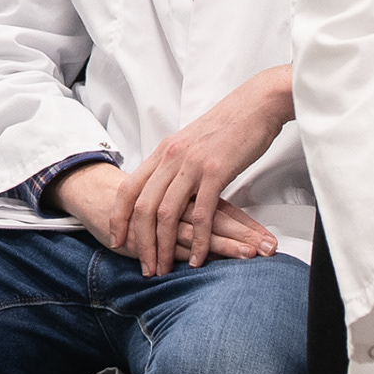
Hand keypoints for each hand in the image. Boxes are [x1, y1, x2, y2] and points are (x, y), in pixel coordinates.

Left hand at [110, 68, 294, 270]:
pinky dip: (196, 241)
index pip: (128, 189)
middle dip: (140, 243)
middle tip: (145, 268)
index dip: (119, 217)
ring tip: (164, 269)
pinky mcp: (216, 172)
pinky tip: (196, 258)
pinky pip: (200, 214)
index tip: (117, 240)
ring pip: (166, 214)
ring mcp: (192, 165)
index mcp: (163, 151)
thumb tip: (166, 187)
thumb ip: (175, 165)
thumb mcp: (191, 143)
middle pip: (143, 207)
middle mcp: (171, 158)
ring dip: (163, 247)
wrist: (256, 104)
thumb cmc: (228, 126)